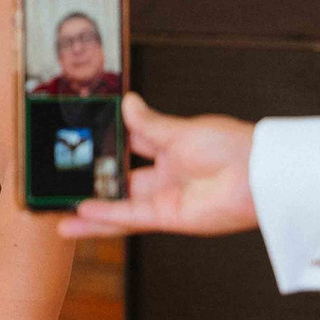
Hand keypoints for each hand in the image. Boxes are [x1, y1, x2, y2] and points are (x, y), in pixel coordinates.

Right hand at [56, 94, 257, 239]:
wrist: (260, 176)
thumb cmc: (232, 147)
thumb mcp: (182, 130)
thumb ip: (148, 124)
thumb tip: (127, 102)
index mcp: (172, 147)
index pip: (132, 143)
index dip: (106, 142)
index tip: (79, 139)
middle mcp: (166, 174)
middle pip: (120, 179)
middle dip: (92, 181)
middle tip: (60, 181)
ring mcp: (166, 198)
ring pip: (119, 205)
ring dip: (91, 209)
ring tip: (59, 212)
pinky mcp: (169, 217)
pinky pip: (130, 217)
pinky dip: (105, 216)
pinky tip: (80, 214)